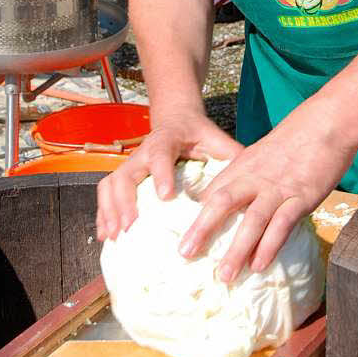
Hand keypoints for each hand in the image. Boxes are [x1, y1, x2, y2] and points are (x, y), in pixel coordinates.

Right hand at [96, 109, 241, 241]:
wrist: (176, 119)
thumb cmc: (199, 134)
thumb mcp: (217, 139)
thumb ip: (232, 155)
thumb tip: (254, 180)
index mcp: (167, 139)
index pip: (160, 154)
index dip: (161, 174)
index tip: (165, 196)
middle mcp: (143, 151)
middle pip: (127, 173)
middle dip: (126, 201)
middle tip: (131, 227)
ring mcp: (131, 163)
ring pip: (111, 184)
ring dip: (111, 211)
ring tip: (116, 237)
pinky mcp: (123, 175)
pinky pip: (106, 193)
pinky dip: (103, 214)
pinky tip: (106, 237)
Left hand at [177, 111, 357, 281]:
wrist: (326, 123)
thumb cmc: (297, 138)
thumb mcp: (265, 152)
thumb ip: (251, 174)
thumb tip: (242, 199)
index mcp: (243, 165)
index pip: (213, 191)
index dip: (197, 214)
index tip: (184, 234)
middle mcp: (255, 177)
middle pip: (221, 203)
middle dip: (201, 230)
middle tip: (185, 254)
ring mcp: (278, 188)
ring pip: (251, 221)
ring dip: (236, 250)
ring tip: (224, 275)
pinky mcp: (301, 197)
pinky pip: (281, 225)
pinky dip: (268, 246)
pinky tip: (258, 266)